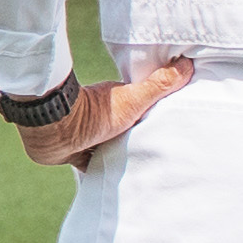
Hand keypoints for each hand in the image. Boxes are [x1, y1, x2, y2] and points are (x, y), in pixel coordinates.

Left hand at [14, 54, 194, 169]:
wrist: (55, 130)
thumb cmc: (95, 112)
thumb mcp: (134, 98)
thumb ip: (159, 85)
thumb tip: (187, 63)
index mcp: (115, 102)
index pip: (136, 107)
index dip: (149, 113)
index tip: (164, 123)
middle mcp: (99, 116)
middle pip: (122, 129)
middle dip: (133, 138)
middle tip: (152, 151)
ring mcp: (86, 135)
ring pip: (106, 146)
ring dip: (116, 154)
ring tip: (136, 168)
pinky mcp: (73, 152)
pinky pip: (89, 162)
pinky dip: (98, 169)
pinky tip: (109, 179)